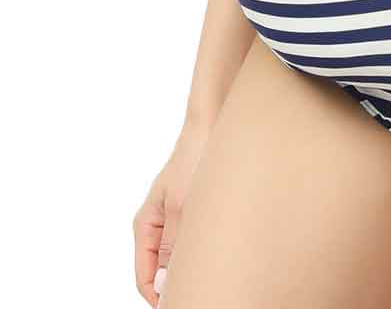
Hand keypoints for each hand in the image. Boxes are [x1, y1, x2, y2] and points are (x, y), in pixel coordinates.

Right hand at [132, 121, 211, 304]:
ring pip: (176, 261)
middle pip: (160, 273)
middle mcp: (156, 227)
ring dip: (191, 269)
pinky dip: (200, 254)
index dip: (159, 298)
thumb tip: (165, 283)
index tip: (178, 304)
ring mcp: (173, 221)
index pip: (144, 278)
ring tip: (213, 272)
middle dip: (176, 286)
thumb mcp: (183, 205)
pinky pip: (190, 245)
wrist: (211, 126)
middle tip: (202, 290)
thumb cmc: (194, 158)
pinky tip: (218, 254)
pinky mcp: (190, 214)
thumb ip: (174, 245)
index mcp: (145, 226)